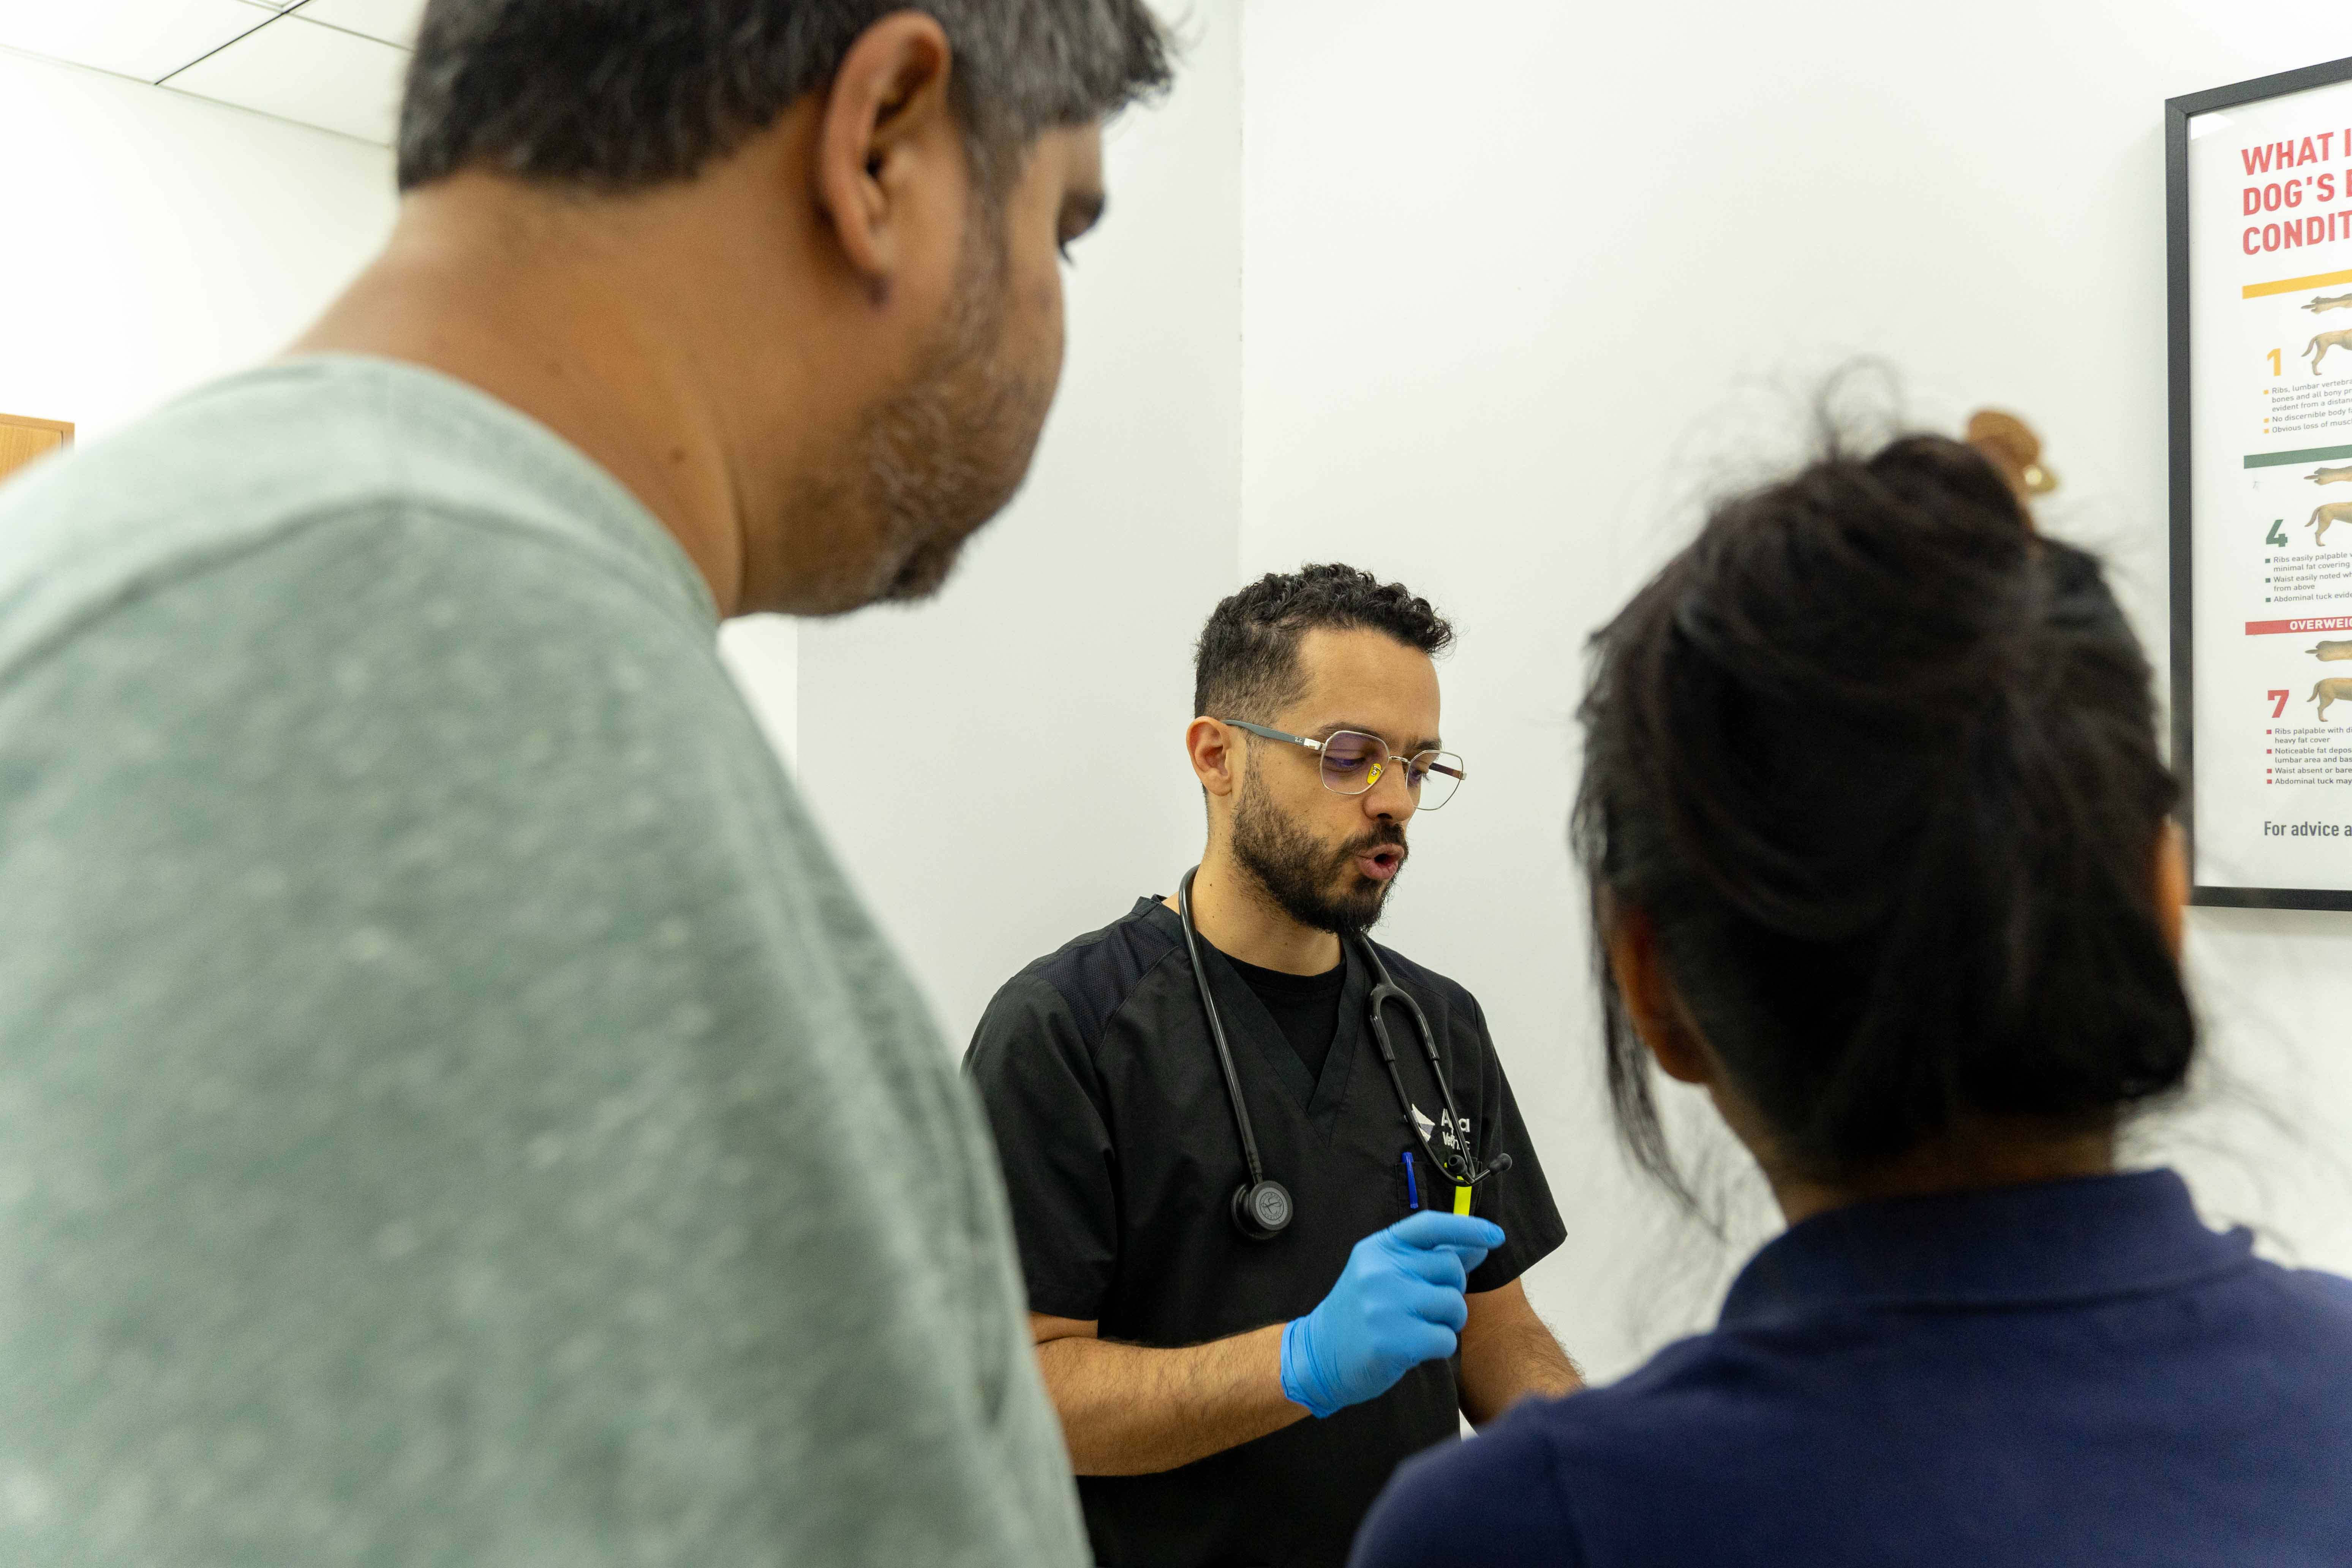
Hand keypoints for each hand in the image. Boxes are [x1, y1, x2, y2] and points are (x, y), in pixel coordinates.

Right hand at [1279, 1211, 1504, 1417]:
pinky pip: (1445, 1339)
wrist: (1319, 1353)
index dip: (1467, 1227)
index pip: (1430, 1226)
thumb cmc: (1362, 1312)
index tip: (1495, 1236)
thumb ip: (1431, 1258)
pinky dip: (1439, 1346)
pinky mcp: (1391, 1341)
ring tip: (1421, 1327)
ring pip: (1453, 1305)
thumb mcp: (1387, 1274)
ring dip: (1449, 1321)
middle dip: (1453, 1290)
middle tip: (1428, 1306)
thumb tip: (1480, 1243)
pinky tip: (1415, 1347)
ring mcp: (1383, 1305)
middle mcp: (1380, 1270)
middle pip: (1451, 1269)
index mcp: (1379, 1248)